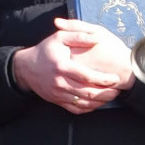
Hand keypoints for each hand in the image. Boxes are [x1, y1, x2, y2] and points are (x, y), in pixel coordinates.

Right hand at [12, 19, 129, 112]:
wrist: (26, 68)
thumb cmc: (46, 50)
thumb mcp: (60, 37)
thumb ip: (78, 35)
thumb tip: (97, 38)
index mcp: (63, 67)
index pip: (87, 77)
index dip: (103, 79)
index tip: (115, 78)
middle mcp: (60, 83)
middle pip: (87, 93)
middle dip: (106, 93)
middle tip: (118, 90)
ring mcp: (58, 94)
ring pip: (83, 103)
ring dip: (100, 102)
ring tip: (112, 96)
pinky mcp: (57, 101)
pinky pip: (76, 109)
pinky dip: (89, 108)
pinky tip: (98, 103)